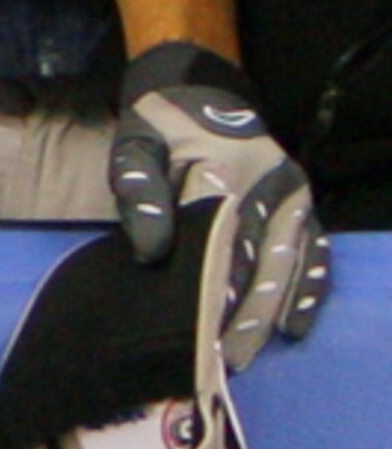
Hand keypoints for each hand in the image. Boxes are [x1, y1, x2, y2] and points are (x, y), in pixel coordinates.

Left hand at [109, 41, 325, 367]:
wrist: (199, 87)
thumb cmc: (161, 126)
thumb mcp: (135, 147)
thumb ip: (141, 193)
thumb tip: (152, 250)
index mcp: (226, 176)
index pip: (219, 248)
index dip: (211, 293)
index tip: (196, 334)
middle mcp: (270, 189)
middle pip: (257, 264)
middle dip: (238, 315)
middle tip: (216, 361)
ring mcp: (292, 197)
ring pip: (286, 265)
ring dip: (268, 312)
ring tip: (244, 353)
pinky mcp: (301, 202)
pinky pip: (313, 251)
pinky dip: (308, 289)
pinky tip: (295, 327)